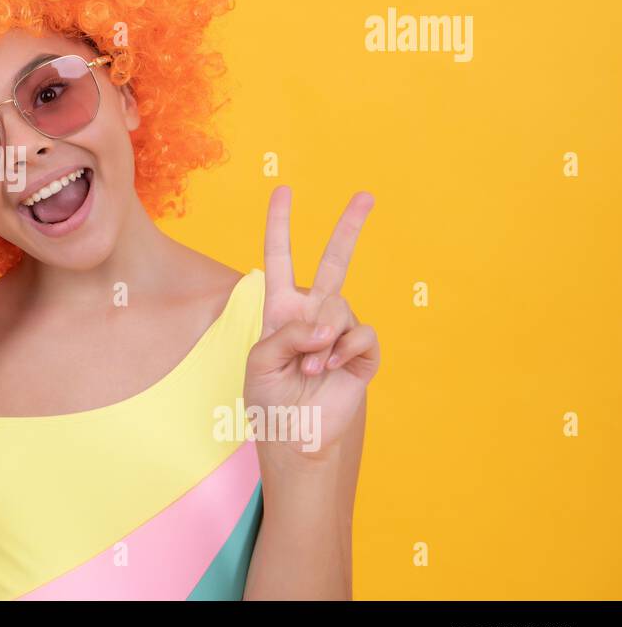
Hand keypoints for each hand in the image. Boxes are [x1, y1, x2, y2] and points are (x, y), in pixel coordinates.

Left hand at [242, 185, 380, 462]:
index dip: (280, 225)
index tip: (283, 191)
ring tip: (308, 369)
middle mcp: (314, 314)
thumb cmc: (270, 399)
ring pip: (339, 306)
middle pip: (334, 261)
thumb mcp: (261, 361)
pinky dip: (341, 349)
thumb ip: (287, 334)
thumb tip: (326, 326)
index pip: (280, 258)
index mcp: (282, 309)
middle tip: (366, 195)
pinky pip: (359, 332)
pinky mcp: (362, 353)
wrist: (295, 435)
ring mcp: (340, 332)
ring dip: (320, 339)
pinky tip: (329, 368)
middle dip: (349, 228)